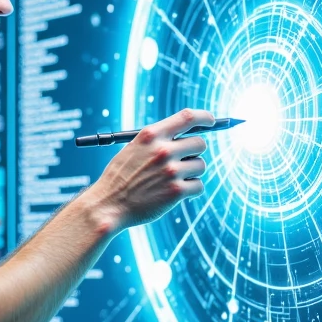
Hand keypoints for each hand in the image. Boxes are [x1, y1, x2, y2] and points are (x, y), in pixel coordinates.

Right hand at [86, 108, 213, 231]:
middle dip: (195, 152)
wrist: (108, 204)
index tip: (212, 121)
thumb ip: (159, 140)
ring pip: (201, 166)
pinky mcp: (176, 192)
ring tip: (172, 180)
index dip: (205, 117)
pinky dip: (191, 190)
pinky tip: (174, 192)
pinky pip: (199, 186)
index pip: (187, 117)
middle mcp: (163, 150)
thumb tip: (188, 136)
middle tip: (184, 160)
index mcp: (151, 135)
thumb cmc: (121, 177)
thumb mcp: (134, 148)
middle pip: (200, 143)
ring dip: (192, 172)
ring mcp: (171, 171)